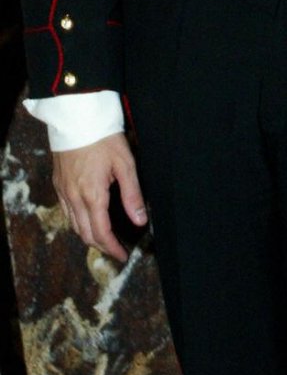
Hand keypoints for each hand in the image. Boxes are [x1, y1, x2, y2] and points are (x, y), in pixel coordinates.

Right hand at [52, 133, 147, 261]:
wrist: (76, 118)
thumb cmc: (103, 139)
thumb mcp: (125, 164)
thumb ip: (132, 195)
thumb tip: (140, 221)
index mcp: (92, 194)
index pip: (101, 232)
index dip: (112, 248)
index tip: (123, 256)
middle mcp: (74, 197)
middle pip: (85, 233)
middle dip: (101, 246)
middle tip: (116, 251)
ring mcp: (63, 191)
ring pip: (73, 225)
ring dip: (88, 236)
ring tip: (104, 241)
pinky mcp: (58, 184)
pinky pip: (66, 212)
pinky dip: (78, 223)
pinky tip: (88, 221)